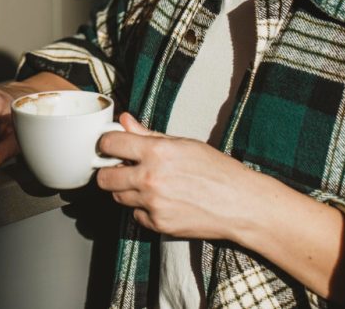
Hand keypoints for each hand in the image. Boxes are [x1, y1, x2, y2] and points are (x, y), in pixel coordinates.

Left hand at [95, 113, 255, 240]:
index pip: (110, 144)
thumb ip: (149, 134)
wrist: (239, 204)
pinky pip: (136, 215)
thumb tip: (125, 121)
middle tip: (121, 168)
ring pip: (118, 197)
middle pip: (104, 178)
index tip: (109, 145)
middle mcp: (150, 179)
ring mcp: (152, 204)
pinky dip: (143, 209)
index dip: (106, 143)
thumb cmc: (217, 170)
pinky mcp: (157, 224)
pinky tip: (161, 201)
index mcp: (156, 152)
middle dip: (109, 171)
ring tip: (146, 184)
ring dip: (126, 190)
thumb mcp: (184, 144)